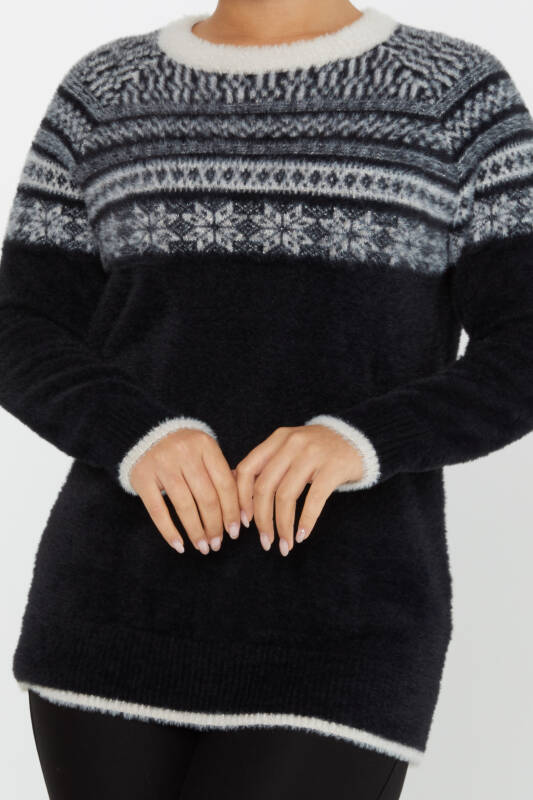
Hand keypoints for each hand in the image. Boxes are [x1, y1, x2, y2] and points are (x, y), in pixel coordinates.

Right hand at [129, 428, 241, 554]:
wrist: (145, 433)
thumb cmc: (183, 449)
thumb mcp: (204, 451)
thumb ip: (221, 474)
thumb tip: (241, 511)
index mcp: (205, 446)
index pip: (225, 484)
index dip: (232, 511)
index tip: (236, 531)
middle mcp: (185, 453)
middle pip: (207, 497)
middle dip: (215, 526)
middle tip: (218, 544)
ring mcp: (162, 464)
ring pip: (185, 506)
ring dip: (196, 532)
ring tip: (203, 547)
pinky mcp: (142, 477)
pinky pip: (158, 510)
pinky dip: (169, 532)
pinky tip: (179, 545)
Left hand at [234, 425, 364, 554]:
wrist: (357, 438)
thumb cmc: (318, 449)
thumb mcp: (289, 448)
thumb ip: (266, 464)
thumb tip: (234, 487)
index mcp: (277, 439)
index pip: (247, 469)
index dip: (241, 498)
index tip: (244, 521)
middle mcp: (292, 444)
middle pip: (265, 486)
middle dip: (262, 519)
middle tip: (265, 542)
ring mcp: (313, 454)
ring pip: (286, 496)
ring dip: (282, 526)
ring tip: (284, 545)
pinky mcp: (333, 468)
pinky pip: (314, 499)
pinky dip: (305, 521)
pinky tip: (302, 536)